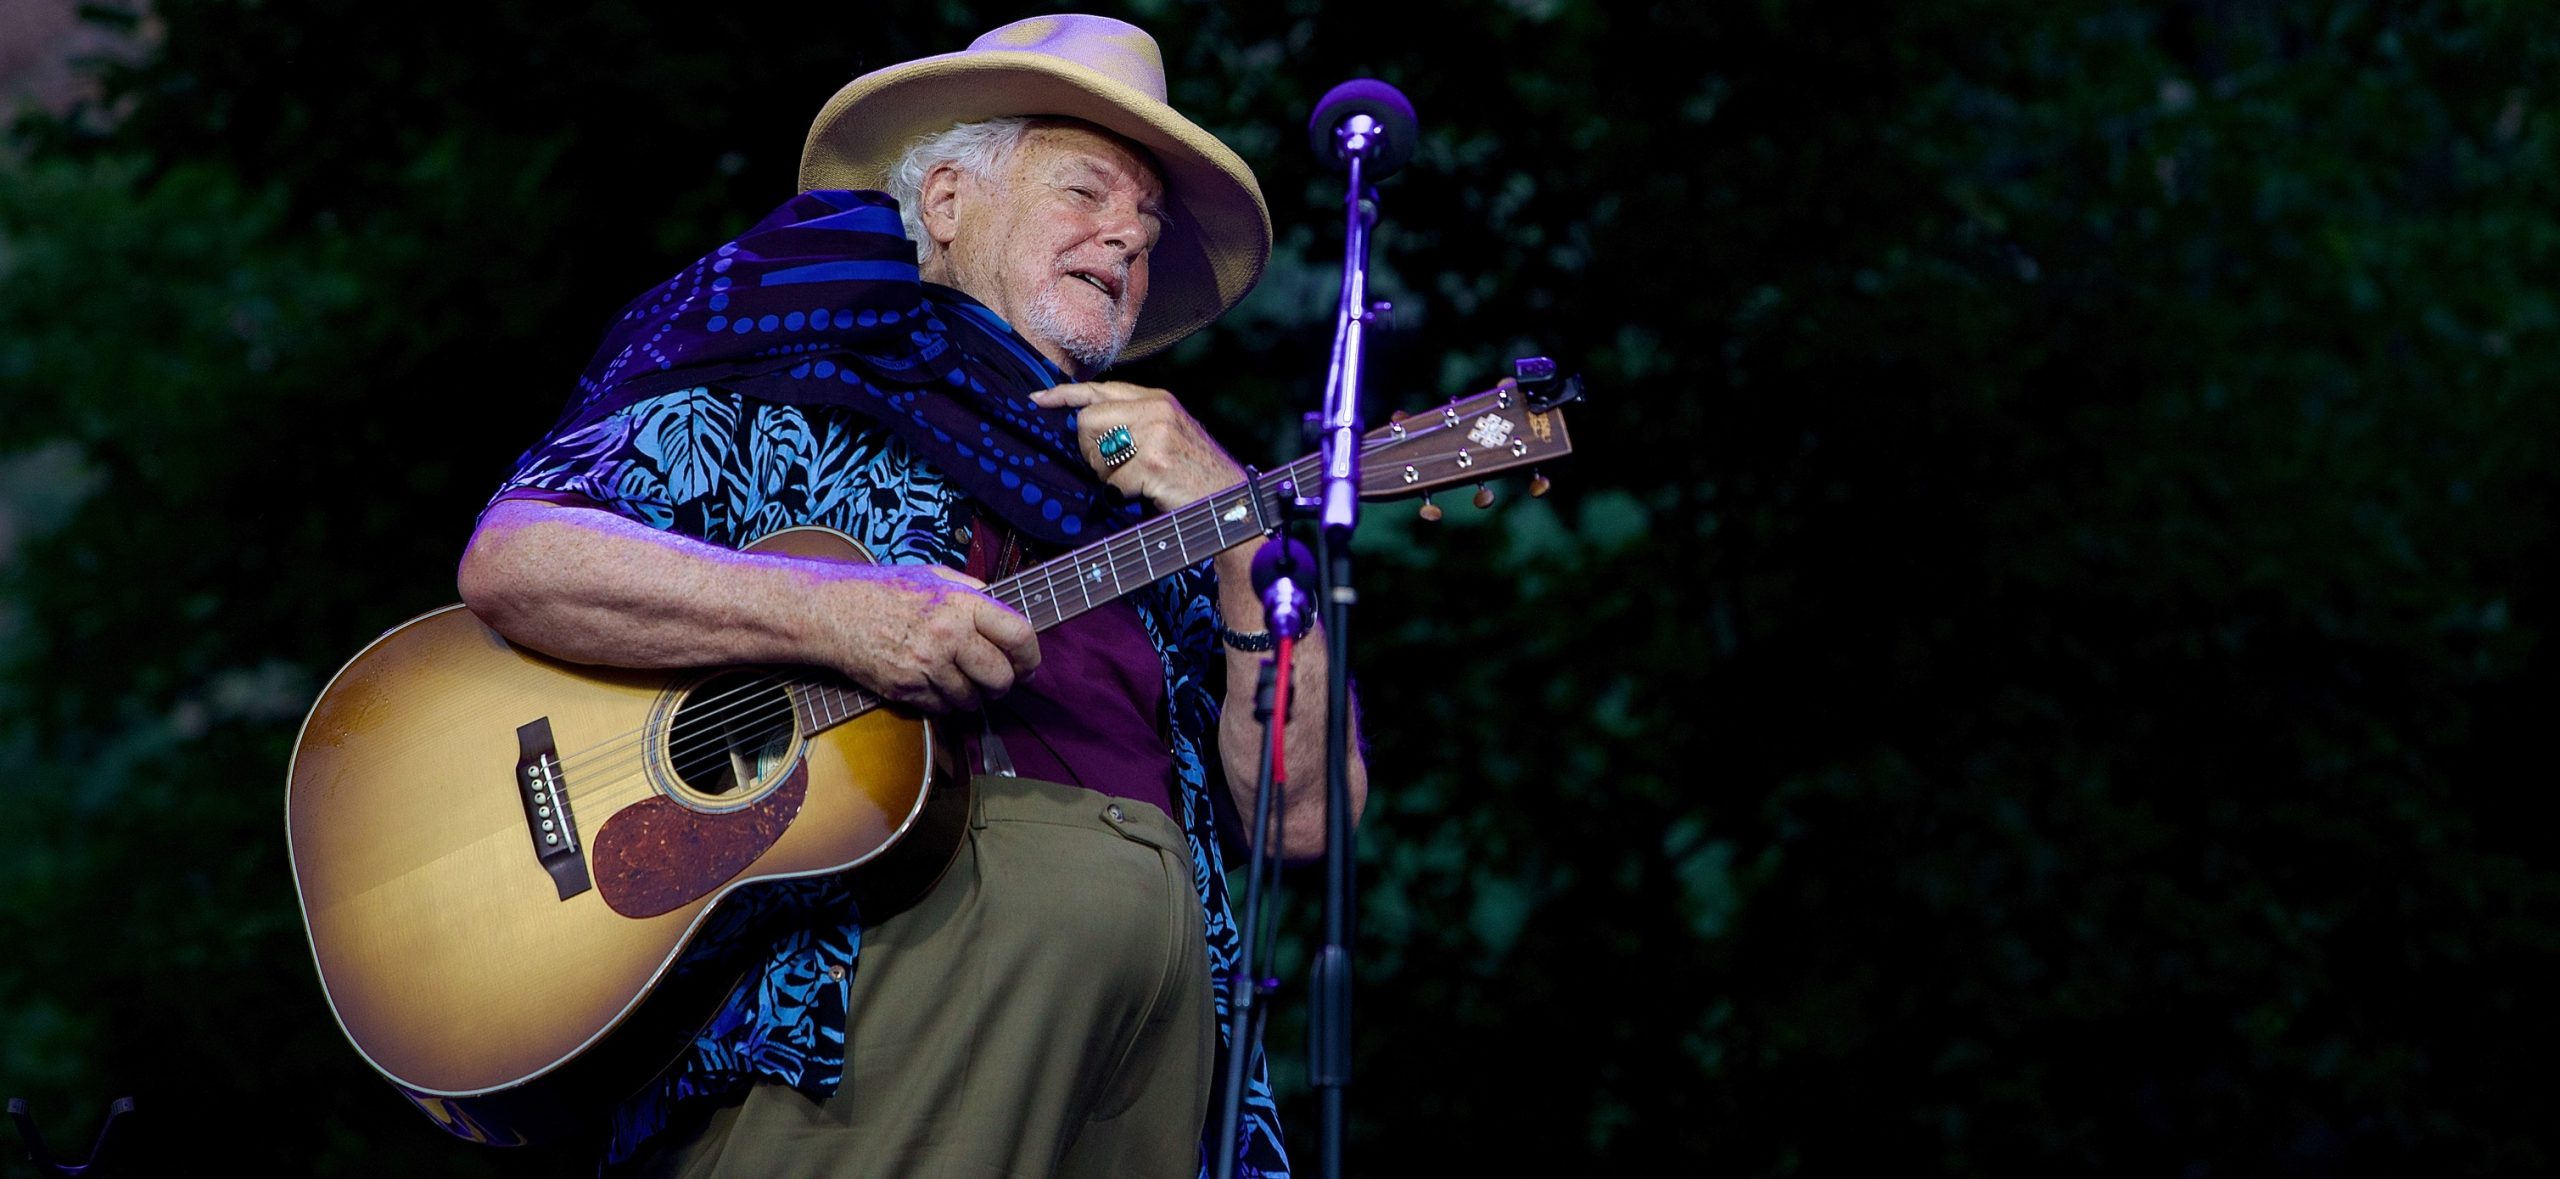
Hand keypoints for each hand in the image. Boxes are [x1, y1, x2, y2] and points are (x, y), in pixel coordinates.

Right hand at [817, 563, 1038, 712]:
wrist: (834, 613)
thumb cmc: (884, 591)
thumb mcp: (934, 575)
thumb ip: (973, 591)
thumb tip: (1005, 608)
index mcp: (961, 604)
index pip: (1019, 637)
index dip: (1031, 656)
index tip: (1028, 663)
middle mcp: (948, 636)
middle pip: (1001, 678)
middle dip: (1004, 683)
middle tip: (997, 679)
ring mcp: (926, 666)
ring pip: (972, 700)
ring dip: (972, 696)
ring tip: (960, 678)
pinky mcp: (907, 689)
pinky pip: (942, 709)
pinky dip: (944, 702)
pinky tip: (934, 683)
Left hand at [1031, 380, 1244, 510]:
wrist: (1233, 502)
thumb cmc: (1196, 475)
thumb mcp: (1170, 434)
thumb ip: (1134, 420)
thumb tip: (1086, 424)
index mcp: (1158, 399)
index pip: (1099, 389)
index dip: (1064, 395)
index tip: (1038, 401)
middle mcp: (1157, 409)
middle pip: (1087, 420)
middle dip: (1090, 450)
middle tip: (1114, 470)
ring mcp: (1156, 434)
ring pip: (1097, 451)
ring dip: (1108, 475)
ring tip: (1137, 482)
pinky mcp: (1154, 462)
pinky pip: (1114, 481)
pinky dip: (1125, 495)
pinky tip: (1147, 494)